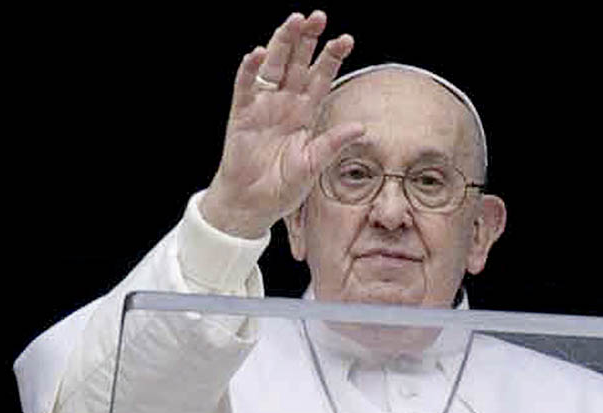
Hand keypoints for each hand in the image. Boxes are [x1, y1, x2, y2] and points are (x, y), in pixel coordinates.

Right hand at [202, 10, 364, 238]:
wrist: (253, 204)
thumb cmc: (284, 186)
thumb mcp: (314, 165)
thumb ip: (334, 144)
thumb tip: (362, 127)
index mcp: (306, 113)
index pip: (321, 78)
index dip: (332, 58)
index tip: (346, 39)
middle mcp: (285, 103)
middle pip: (297, 63)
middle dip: (307, 40)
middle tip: (318, 17)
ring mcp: (263, 106)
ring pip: (273, 67)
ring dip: (281, 43)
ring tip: (293, 22)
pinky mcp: (241, 115)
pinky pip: (245, 87)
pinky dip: (250, 70)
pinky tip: (257, 53)